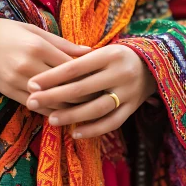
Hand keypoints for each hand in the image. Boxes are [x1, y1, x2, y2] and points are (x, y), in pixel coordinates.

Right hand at [0, 18, 91, 115]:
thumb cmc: (9, 31)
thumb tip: (90, 51)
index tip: (102, 82)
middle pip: (64, 87)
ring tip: (86, 110)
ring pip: (51, 101)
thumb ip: (63, 44)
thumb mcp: (36, 31)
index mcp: (38, 47)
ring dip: (70, 107)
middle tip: (100, 100)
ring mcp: (18, 81)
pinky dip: (52, 111)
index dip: (88, 77)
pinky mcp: (9, 93)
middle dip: (84, 95)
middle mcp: (28, 66)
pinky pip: (36, 107)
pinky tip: (64, 114)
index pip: (71, 67)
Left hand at [26, 44, 156, 138]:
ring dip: (72, 115)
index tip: (31, 84)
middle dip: (54, 96)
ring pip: (96, 108)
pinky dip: (93, 129)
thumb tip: (45, 75)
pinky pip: (112, 122)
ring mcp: (128, 92)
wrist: (154, 66)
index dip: (51, 77)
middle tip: (31, 102)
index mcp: (109, 55)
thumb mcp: (102, 52)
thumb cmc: (117, 58)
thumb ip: (79, 61)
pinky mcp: (133, 108)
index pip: (74, 67)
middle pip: (82, 88)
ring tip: (51, 120)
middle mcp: (120, 73)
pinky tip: (75, 133)